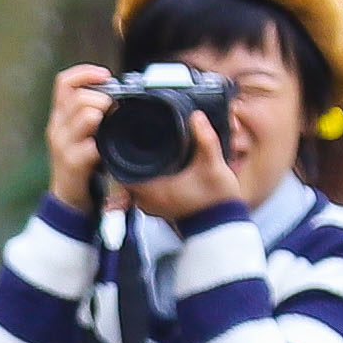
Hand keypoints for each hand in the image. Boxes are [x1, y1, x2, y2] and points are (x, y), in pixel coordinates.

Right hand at [42, 64, 115, 211]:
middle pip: (79, 97)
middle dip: (103, 99)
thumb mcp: (81, 131)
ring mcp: (62, 145)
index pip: (64, 82)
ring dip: (104, 117)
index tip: (105, 75)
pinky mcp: (72, 163)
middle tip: (115, 110)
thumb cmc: (80, 160)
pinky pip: (91, 146)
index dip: (85, 73)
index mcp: (59, 115)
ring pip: (86, 116)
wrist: (67, 197)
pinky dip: (103, 144)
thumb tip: (116, 95)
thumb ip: (91, 112)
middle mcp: (57, 126)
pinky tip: (107, 148)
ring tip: (111, 126)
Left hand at [120, 116, 243, 224]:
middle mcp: (146, 200)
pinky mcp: (160, 208)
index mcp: (151, 190)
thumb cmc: (216, 202)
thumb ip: (206, 140)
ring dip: (141, 167)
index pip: (120, 167)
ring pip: (135, 181)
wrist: (222, 225)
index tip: (129, 135)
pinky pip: (144, 189)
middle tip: (140, 139)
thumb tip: (197, 117)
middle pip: (125, 172)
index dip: (123, 149)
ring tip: (151, 151)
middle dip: (133, 155)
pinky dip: (149, 177)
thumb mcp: (213, 166)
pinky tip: (161, 167)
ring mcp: (151, 206)